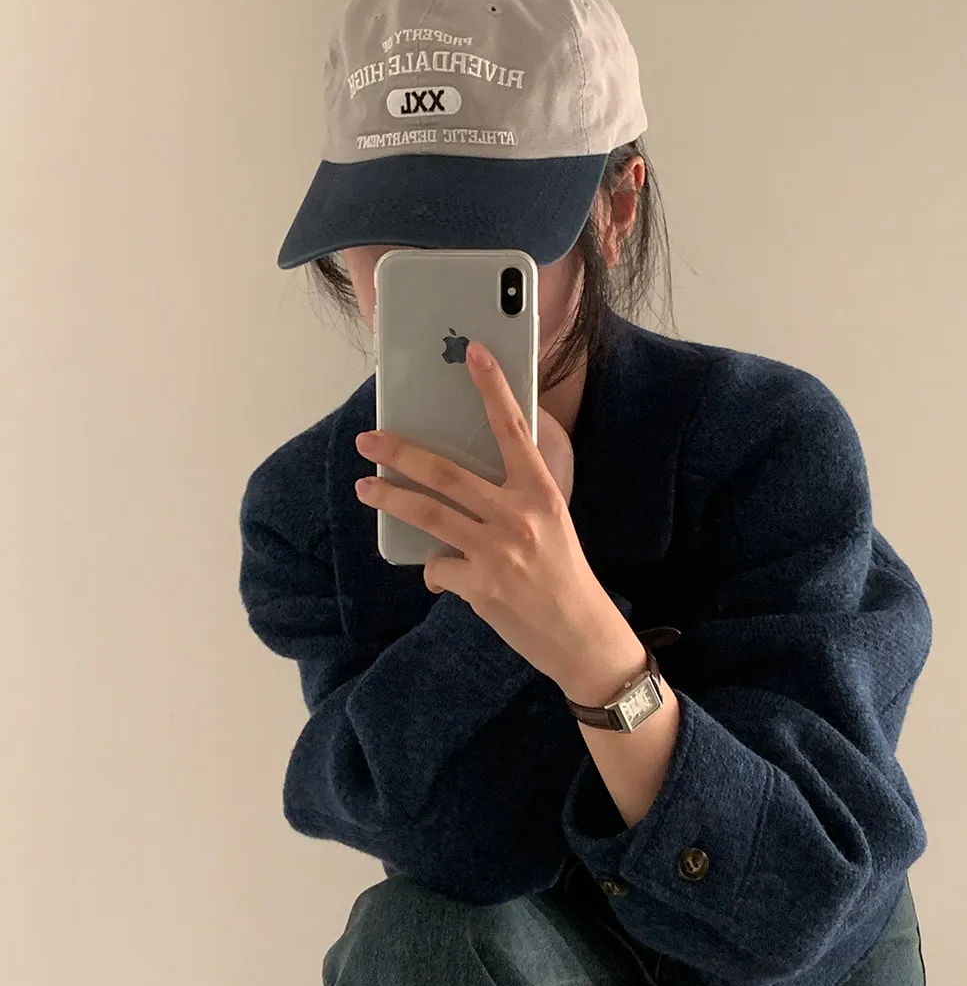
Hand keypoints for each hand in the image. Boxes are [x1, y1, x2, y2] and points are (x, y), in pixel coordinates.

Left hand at [354, 341, 625, 685]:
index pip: (513, 429)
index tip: (473, 353)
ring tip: (366, 488)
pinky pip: (438, 567)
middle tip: (369, 440)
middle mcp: (520, 516)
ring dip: (390, 498)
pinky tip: (445, 575)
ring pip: (429, 514)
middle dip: (401, 453)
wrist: (580, 633)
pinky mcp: (481, 586)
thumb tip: (464, 473)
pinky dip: (435, 569)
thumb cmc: (563, 572)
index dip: (492, 388)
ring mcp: (498, 552)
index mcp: (542, 493)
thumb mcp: (553, 520)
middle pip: (447, 473)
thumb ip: (518, 492)